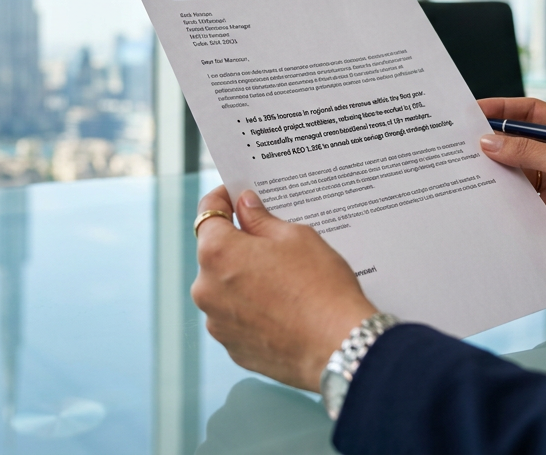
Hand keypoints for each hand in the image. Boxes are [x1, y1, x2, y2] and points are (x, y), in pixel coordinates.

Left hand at [191, 187, 376, 391]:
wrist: (339, 346)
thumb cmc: (320, 288)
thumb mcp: (295, 237)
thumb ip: (261, 219)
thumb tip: (245, 206)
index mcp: (217, 253)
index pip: (208, 215)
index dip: (221, 200)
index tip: (234, 196)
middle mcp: (206, 289)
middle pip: (216, 255)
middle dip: (238, 245)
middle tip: (271, 241)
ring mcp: (218, 323)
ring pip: (226, 289)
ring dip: (244, 279)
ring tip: (283, 280)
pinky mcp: (233, 349)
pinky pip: (237, 318)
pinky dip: (253, 309)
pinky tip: (283, 308)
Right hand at [478, 97, 545, 288]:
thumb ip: (528, 152)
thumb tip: (489, 142)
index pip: (530, 113)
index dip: (502, 110)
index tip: (473, 110)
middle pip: (518, 140)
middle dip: (491, 139)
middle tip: (459, 139)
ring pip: (514, 169)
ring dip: (493, 168)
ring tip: (462, 165)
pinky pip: (516, 197)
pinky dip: (499, 194)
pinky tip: (479, 193)